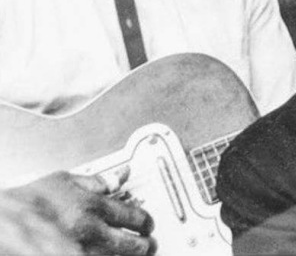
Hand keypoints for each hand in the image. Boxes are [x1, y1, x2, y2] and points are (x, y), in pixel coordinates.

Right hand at [8, 169, 155, 255]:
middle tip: (148, 245)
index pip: (135, 217)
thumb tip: (118, 180)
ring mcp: (78, 254)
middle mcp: (88, 232)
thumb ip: (96, 181)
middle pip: (133, 246)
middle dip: (144, 246)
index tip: (148, 225)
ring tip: (133, 255)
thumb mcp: (63, 180)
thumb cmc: (28, 202)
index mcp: (91, 207)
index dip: (147, 223)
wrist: (2, 223)